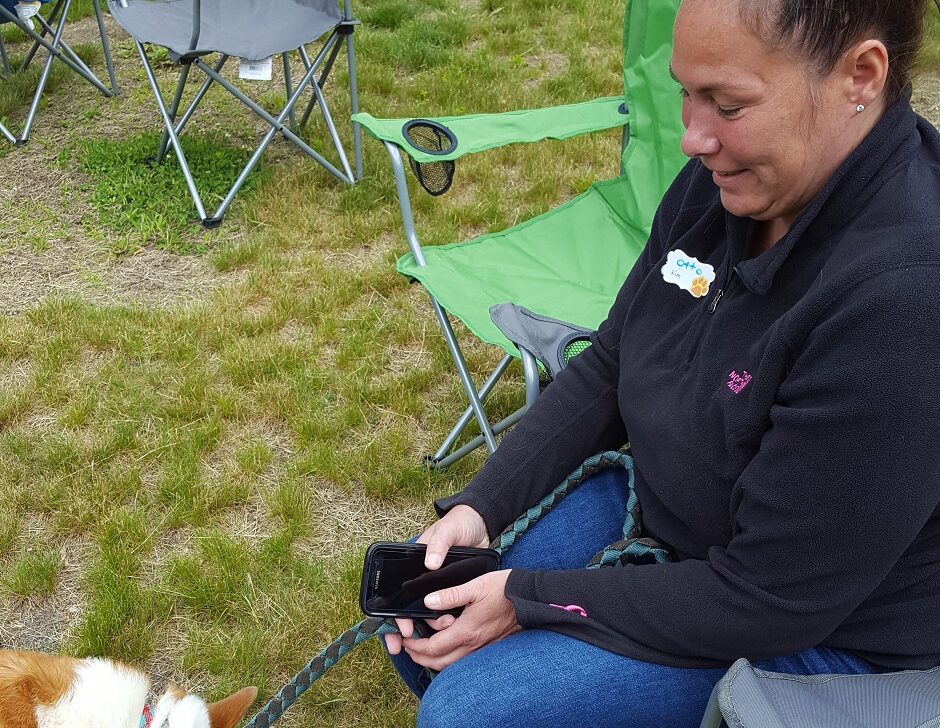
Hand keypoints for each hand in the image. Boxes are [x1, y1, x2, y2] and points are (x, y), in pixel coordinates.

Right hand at [385, 505, 488, 655]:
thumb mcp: (447, 531)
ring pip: (426, 613)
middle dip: (404, 629)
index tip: (402, 631)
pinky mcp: (453, 590)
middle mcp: (421, 578)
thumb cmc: (459, 523)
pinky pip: (445, 610)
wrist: (482, 524)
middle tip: (406, 646)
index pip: (397, 594)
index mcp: (413, 564)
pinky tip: (449, 630)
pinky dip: (444, 621)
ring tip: (444, 628)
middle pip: (407, 609)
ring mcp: (437, 586)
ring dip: (431, 626)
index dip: (395, 615)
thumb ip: (438, 544)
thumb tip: (430, 563)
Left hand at [400, 570, 518, 670]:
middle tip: (409, 648)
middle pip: (440, 662)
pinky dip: (450, 659)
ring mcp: (483, 648)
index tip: (405, 639)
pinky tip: (447, 648)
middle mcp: (474, 644)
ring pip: (452, 665)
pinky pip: (464, 661)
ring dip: (434, 660)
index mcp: (466, 631)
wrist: (530, 597)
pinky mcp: (490, 646)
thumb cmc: (503, 589)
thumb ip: (450, 595)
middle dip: (420, 657)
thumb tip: (428, 601)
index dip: (416, 646)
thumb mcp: (475, 586)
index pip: (433, 648)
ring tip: (423, 650)